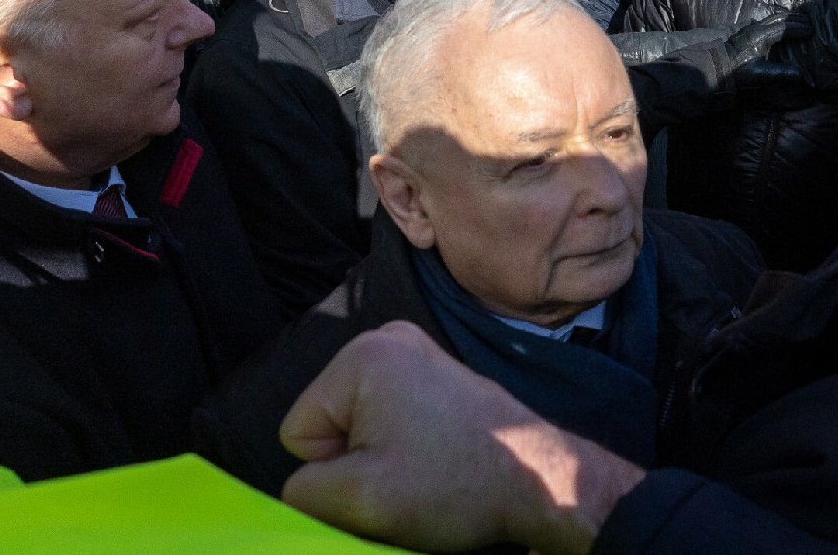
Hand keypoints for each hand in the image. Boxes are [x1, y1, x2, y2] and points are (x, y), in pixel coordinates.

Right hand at [280, 321, 644, 553]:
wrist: (540, 480)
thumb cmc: (458, 483)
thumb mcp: (362, 499)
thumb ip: (305, 492)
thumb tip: (297, 488)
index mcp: (362, 355)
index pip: (298, 431)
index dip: (333, 469)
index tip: (386, 473)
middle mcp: (387, 338)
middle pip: (329, 422)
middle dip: (357, 459)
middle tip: (408, 474)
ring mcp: (416, 351)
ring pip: (358, 424)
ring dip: (381, 456)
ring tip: (426, 467)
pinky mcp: (436, 371)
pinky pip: (388, 416)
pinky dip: (404, 443)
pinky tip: (437, 457)